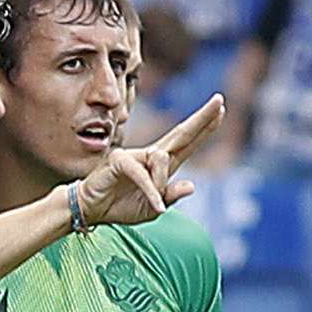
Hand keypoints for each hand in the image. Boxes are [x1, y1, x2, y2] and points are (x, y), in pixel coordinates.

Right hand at [75, 95, 224, 226]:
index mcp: (161, 165)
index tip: (220, 110)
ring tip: (155, 203)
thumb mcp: (152, 209)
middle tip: (219, 101)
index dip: (204, 127)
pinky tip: (156, 206)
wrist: (91, 210)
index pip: (187, 143)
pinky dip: (151, 192)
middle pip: (182, 134)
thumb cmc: (119, 206)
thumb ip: (170, 197)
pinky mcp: (121, 160)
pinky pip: (144, 175)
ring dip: (161, 185)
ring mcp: (136, 155)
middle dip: (202, 119)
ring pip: (163, 161)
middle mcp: (151, 155)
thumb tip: (191, 186)